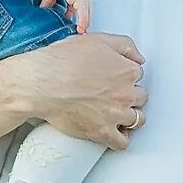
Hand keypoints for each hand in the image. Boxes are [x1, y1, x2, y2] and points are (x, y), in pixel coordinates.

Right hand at [24, 32, 145, 147]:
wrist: (42, 83)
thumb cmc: (63, 61)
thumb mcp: (97, 39)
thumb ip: (124, 45)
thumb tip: (138, 58)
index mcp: (126, 71)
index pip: (138, 75)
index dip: (126, 76)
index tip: (117, 78)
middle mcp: (125, 94)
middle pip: (141, 98)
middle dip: (130, 96)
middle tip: (115, 95)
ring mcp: (115, 114)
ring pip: (136, 120)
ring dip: (129, 117)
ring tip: (116, 114)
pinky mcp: (102, 132)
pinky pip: (121, 143)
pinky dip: (119, 140)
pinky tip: (113, 133)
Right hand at [40, 0, 91, 31]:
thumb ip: (49, 1)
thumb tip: (43, 9)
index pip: (81, 3)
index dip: (79, 13)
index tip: (74, 21)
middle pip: (87, 9)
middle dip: (85, 19)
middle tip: (81, 30)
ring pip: (87, 11)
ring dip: (85, 22)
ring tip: (81, 32)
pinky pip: (83, 11)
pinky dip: (83, 20)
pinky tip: (81, 28)